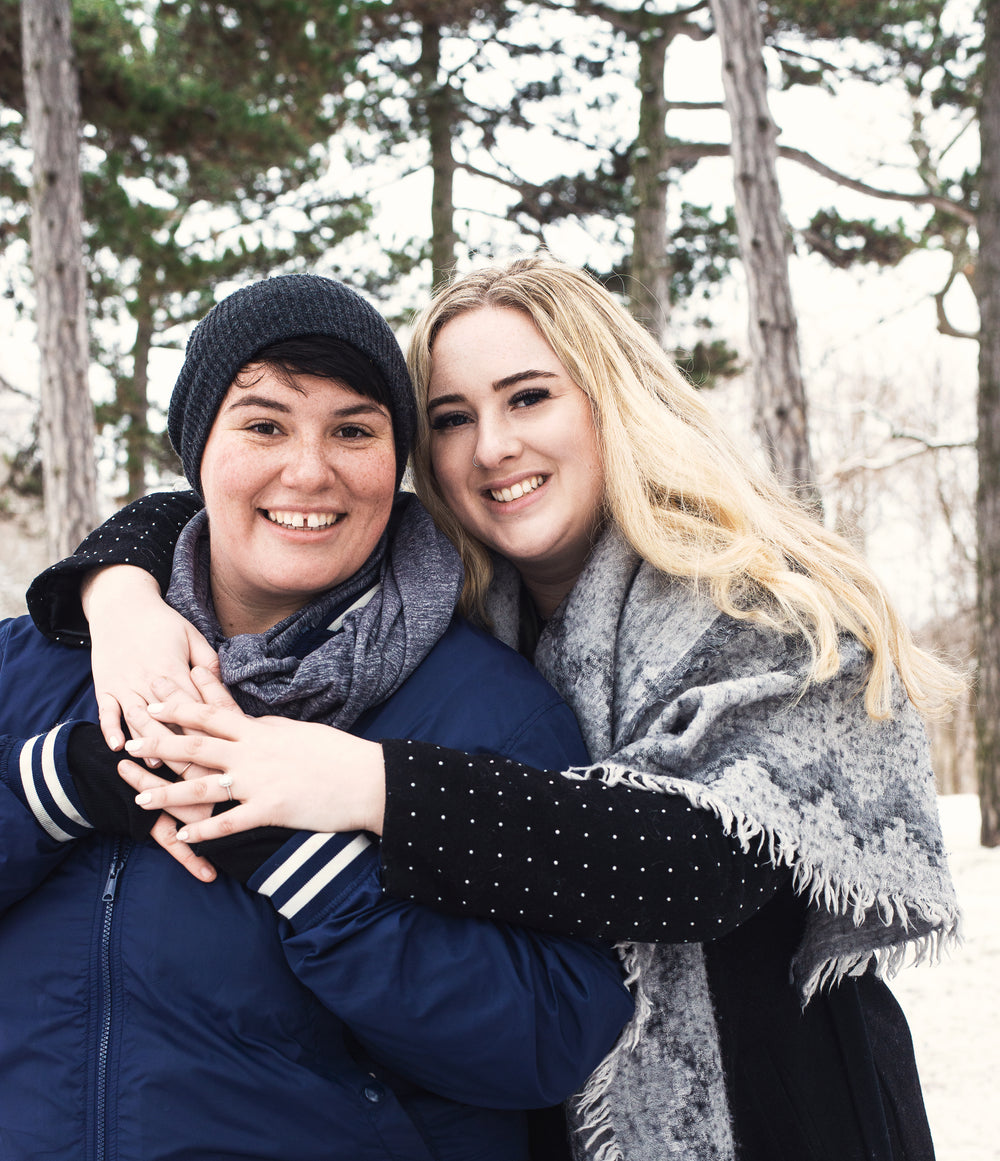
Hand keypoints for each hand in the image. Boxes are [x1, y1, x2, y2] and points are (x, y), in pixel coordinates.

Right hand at [82, 565, 219, 751]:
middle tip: (194, 772)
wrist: (121, 604)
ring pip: (136, 718)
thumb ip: (208, 663)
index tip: (220, 752)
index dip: (207, 730)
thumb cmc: (162, 622)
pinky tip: (116, 747)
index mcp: (175, 669)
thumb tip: (223, 686)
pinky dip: (110, 729)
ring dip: (147, 742)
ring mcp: (124, 683)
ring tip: (158, 765)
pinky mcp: (105, 686)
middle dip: (180, 746)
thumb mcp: (192, 635)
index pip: (194, 707)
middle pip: (166, 719)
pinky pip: (106, 711)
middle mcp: (148, 680)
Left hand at [120, 673, 386, 843]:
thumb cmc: (337, 753)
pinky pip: (230, 822)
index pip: (212, 715)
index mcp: (261, 731)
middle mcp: (254, 753)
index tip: (153, 703)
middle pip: (197, 746)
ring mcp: (260, 782)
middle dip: (160, 745)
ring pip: (204, 786)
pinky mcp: (271, 810)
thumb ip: (268, 729)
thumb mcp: (299, 731)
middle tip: (128, 743)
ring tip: (140, 798)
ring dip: (169, 793)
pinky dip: (204, 830)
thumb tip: (250, 723)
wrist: (367, 779)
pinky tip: (182, 836)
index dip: (180, 708)